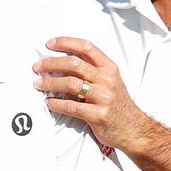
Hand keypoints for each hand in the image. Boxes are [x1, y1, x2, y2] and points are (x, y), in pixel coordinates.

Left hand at [34, 37, 147, 153]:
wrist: (133, 128)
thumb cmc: (117, 104)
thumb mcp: (110, 81)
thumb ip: (91, 70)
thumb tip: (62, 61)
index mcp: (109, 68)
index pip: (86, 47)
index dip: (66, 42)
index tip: (49, 44)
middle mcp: (107, 80)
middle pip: (74, 64)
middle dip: (51, 63)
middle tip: (37, 66)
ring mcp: (104, 97)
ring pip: (71, 83)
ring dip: (50, 83)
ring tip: (38, 84)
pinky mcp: (98, 115)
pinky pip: (72, 106)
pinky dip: (57, 103)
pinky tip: (49, 102)